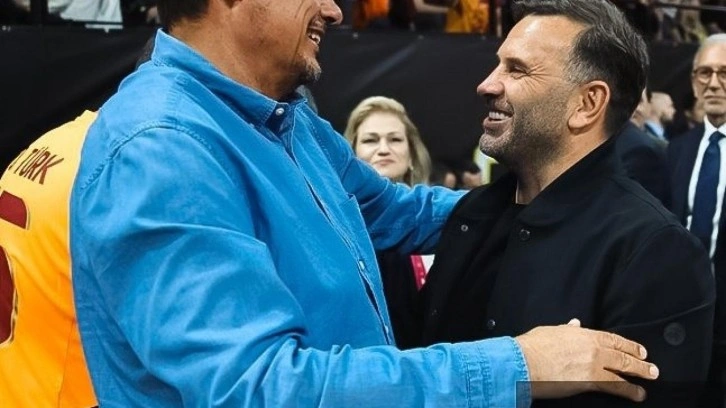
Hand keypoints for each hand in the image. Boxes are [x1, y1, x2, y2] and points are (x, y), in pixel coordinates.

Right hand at [516, 319, 658, 401]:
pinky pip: (615, 385)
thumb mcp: (551, 332)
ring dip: (640, 373)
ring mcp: (593, 364)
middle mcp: (592, 347)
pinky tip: (638, 394)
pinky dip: (629, 390)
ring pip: (623, 368)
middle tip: (651, 365)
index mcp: (583, 334)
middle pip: (621, 353)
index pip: (611, 338)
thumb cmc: (533, 347)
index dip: (627, 344)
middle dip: (639, 359)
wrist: (525, 361)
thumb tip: (575, 324)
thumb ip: (567, 330)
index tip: (638, 349)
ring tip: (650, 377)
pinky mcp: (591, 380)